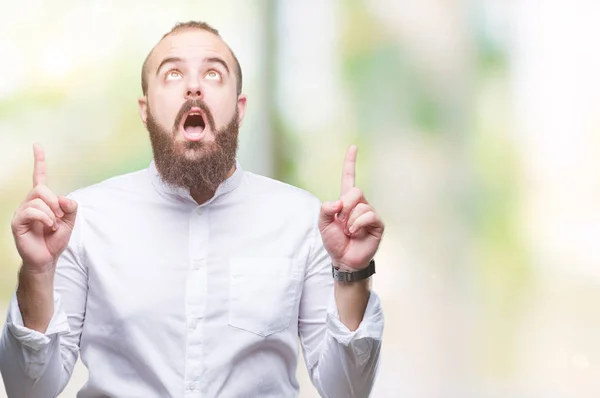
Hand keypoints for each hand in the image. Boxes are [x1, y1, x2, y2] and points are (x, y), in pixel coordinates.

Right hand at [11, 143, 77, 271]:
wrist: (47, 258)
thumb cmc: (55, 239)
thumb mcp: (70, 222)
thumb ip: (71, 208)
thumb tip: (64, 198)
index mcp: (42, 200)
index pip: (39, 176)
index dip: (39, 161)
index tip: (37, 145)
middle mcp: (29, 202)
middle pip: (42, 188)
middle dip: (55, 202)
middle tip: (59, 217)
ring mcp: (22, 211)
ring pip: (38, 199)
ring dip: (51, 213)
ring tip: (52, 226)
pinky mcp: (18, 221)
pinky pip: (32, 211)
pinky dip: (45, 218)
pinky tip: (48, 227)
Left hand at [319, 145, 383, 270]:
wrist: (344, 259)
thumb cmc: (335, 241)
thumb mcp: (323, 224)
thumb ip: (325, 209)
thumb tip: (340, 202)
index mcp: (346, 201)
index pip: (349, 178)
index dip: (350, 163)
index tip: (353, 147)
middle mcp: (360, 204)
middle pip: (355, 191)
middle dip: (345, 208)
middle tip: (342, 223)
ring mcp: (370, 213)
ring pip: (360, 206)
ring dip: (350, 221)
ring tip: (349, 232)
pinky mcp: (377, 224)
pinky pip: (368, 215)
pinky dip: (358, 225)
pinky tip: (356, 233)